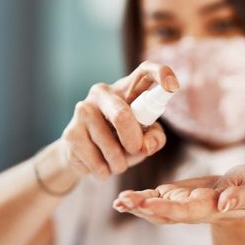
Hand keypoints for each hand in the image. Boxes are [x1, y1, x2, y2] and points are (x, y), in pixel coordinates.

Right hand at [59, 61, 179, 179]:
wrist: (82, 152)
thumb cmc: (120, 139)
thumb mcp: (144, 137)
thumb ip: (155, 138)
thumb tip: (146, 145)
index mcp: (126, 89)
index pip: (144, 72)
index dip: (161, 74)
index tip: (173, 86)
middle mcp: (102, 93)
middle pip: (122, 116)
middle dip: (133, 141)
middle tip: (135, 150)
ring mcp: (83, 111)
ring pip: (110, 148)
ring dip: (120, 164)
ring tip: (116, 161)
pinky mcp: (71, 133)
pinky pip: (97, 163)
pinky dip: (104, 172)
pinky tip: (99, 164)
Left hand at [112, 165, 244, 224]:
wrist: (244, 196)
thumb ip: (243, 196)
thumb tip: (225, 202)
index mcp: (210, 208)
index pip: (186, 210)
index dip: (167, 208)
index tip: (148, 205)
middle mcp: (192, 210)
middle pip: (165, 213)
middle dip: (144, 208)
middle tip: (123, 201)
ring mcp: (181, 205)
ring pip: (156, 209)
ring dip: (136, 206)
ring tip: (119, 202)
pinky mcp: (175, 197)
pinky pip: (154, 201)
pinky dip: (138, 201)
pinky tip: (121, 201)